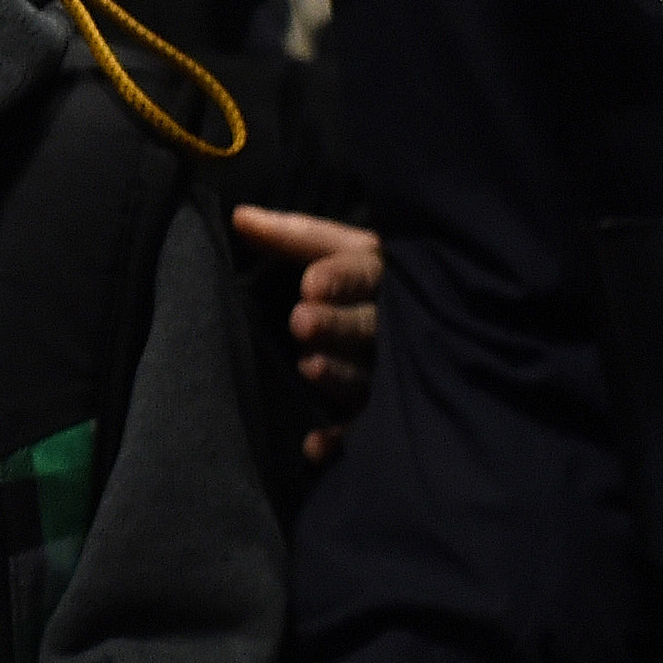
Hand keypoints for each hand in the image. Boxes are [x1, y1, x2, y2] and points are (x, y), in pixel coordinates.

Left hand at [232, 205, 383, 464]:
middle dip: (337, 324)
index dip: (341, 279)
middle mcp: (393, 322)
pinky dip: (341, 438)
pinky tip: (315, 447)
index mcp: (383, 273)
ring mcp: (393, 368)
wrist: (424, 320)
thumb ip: (291, 236)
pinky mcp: (386, 407)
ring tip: (309, 367)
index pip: (366, 272)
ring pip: (368, 372)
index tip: (310, 283)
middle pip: (368, 325)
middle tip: (302, 322)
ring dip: (339, 372)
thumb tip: (238, 216)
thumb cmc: (360, 278)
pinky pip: (365, 426)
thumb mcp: (335, 250)